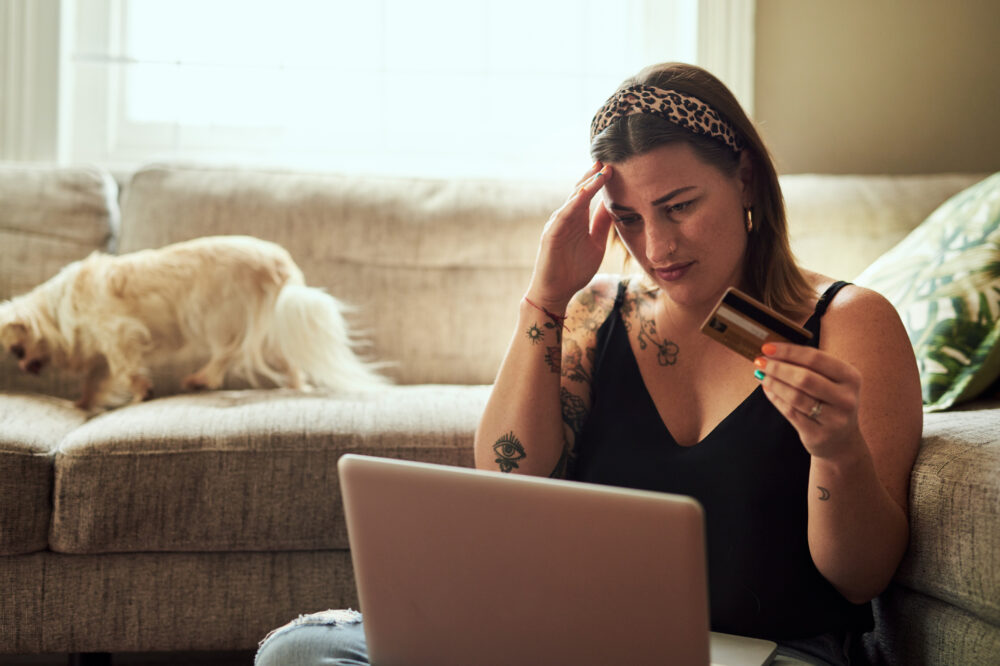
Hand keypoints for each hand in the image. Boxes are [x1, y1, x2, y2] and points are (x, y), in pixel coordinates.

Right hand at [525, 162, 613, 310]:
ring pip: (572, 198)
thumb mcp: (596, 243)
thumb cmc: (574, 270)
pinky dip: (574, 203)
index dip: (600, 179)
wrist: (556, 292)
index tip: (615, 166)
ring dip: (586, 184)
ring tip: (600, 170)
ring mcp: (557, 224)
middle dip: (593, 174)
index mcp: (578, 219)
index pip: (589, 193)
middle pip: (580, 190)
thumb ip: (602, 223)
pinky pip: (564, 214)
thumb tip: (612, 203)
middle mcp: (567, 217)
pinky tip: (584, 193)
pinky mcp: (551, 234)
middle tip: (608, 159)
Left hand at [756, 342, 865, 460]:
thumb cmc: (830, 402)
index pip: (816, 358)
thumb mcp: (831, 381)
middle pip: (804, 378)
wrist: (841, 440)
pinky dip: (775, 398)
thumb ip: (808, 366)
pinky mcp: (819, 434)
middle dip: (778, 368)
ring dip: (773, 383)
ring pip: (795, 397)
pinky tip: (767, 389)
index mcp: (851, 377)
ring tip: (761, 374)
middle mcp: (846, 398)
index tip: (768, 347)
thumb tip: (773, 351)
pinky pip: (791, 412)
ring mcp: (834, 419)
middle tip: (760, 361)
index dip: (789, 352)